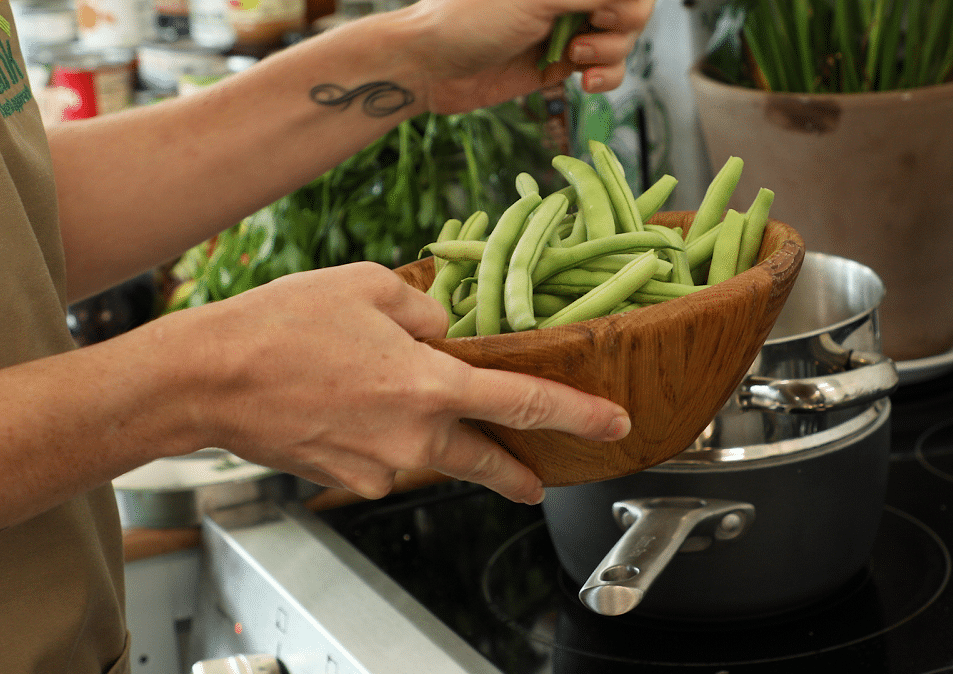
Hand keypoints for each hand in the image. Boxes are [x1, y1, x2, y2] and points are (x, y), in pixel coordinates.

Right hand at [168, 262, 629, 503]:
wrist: (206, 377)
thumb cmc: (282, 323)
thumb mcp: (366, 285)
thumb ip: (424, 309)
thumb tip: (444, 331)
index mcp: (428, 384)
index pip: (525, 405)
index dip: (578, 417)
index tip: (613, 428)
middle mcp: (412, 436)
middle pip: (487, 462)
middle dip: (518, 474)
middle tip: (538, 480)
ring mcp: (378, 466)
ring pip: (425, 455)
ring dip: (427, 436)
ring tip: (387, 400)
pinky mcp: (345, 481)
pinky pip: (379, 459)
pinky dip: (377, 438)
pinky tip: (344, 408)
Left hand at [406, 0, 655, 112]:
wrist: (432, 67)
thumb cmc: (470, 19)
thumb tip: (635, 0)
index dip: (624, 0)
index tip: (599, 10)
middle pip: (633, 6)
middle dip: (620, 24)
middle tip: (585, 34)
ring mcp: (569, 26)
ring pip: (623, 39)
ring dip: (610, 53)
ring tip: (575, 59)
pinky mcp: (563, 63)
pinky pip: (607, 69)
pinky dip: (606, 76)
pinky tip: (585, 81)